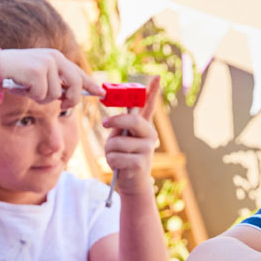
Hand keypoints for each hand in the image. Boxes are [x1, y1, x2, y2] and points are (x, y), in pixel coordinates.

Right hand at [0, 48, 103, 108]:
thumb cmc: (17, 77)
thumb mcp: (39, 78)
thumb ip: (55, 84)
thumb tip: (70, 97)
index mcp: (57, 58)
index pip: (78, 73)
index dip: (91, 84)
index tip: (102, 93)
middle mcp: (55, 57)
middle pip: (75, 84)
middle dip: (71, 100)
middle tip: (63, 107)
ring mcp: (46, 63)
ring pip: (55, 95)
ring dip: (42, 99)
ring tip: (30, 89)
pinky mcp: (37, 70)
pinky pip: (42, 95)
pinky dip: (32, 96)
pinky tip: (23, 87)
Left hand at [103, 76, 160, 198]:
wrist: (132, 183)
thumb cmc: (124, 158)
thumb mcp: (122, 138)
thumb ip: (121, 126)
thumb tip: (112, 117)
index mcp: (145, 127)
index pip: (149, 107)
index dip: (153, 92)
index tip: (157, 77)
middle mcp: (150, 135)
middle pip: (133, 120)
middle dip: (115, 121)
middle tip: (104, 123)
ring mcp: (147, 149)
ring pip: (118, 142)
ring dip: (109, 150)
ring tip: (116, 156)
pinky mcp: (140, 163)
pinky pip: (116, 156)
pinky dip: (111, 161)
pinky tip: (119, 166)